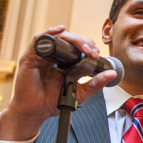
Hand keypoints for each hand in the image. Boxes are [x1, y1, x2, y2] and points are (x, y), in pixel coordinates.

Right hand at [0, 26, 116, 140]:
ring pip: (57, 37)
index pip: (77, 46)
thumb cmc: (51, 102)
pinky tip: (60, 30)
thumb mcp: (79, 93)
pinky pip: (38, 39)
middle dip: (83, 42)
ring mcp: (42, 56)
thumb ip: (95, 84)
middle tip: (92, 51)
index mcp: (64, 62)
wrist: (34, 112)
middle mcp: (53, 56)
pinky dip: (50, 32)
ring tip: (84, 47)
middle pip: (69, 39)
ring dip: (73, 38)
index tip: (96, 54)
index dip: (88, 46)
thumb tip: (112, 74)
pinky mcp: (30, 57)